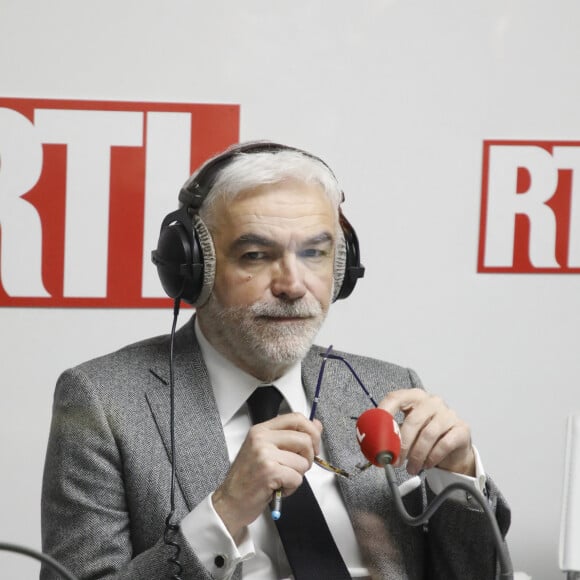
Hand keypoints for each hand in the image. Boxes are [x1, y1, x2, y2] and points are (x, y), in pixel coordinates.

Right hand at [212, 412, 321, 539]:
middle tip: (297, 467)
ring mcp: (264, 454)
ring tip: (281, 479)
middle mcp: (261, 438)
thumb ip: (290, 437)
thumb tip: (316, 425)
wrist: (230, 502)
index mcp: (261, 430)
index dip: (311, 431)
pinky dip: (291, 487)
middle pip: (304, 439)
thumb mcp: (266, 450)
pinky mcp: (269, 471)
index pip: (296, 418)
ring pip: (303, 462)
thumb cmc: (247, 478)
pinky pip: (297, 478)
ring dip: (297, 476)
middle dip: (308, 457)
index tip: (313, 444)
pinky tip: (278, 487)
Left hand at [380, 389, 474, 476]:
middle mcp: (432, 401)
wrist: (453, 447)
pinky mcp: (461, 428)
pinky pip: (444, 444)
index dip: (384, 413)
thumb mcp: (407, 431)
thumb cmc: (425, 436)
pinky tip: (426, 464)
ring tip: (410, 467)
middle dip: (401, 444)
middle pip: (413, 420)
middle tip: (395, 460)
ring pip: (428, 435)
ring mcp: (448, 413)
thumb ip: (392, 433)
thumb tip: (375, 444)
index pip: (395, 398)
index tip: (376, 431)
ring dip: (416, 455)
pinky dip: (432, 457)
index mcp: (414, 397)